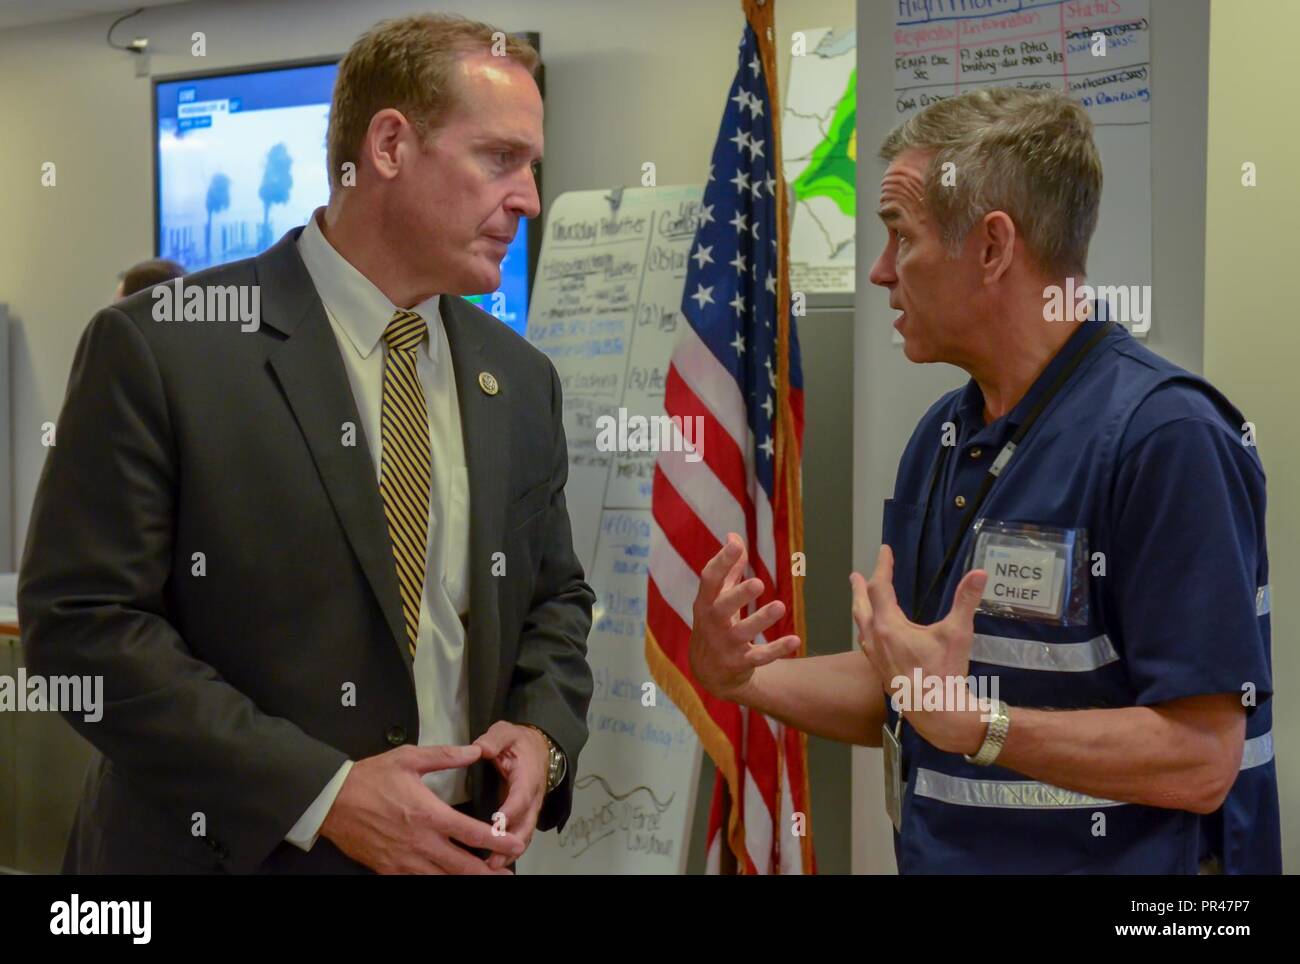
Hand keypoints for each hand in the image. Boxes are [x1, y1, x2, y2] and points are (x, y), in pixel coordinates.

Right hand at [320, 744, 523, 874]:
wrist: (331, 801)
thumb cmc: (370, 777)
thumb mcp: (409, 758)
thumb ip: (446, 756)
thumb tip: (475, 751)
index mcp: (429, 814)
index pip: (472, 833)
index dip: (498, 841)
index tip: (515, 844)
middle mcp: (420, 842)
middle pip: (462, 865)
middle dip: (488, 871)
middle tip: (508, 874)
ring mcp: (404, 860)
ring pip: (443, 878)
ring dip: (466, 880)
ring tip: (486, 880)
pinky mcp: (389, 870)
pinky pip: (419, 882)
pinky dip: (437, 883)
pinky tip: (449, 880)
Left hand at [474, 721, 549, 869]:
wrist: (538, 746)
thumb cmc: (517, 741)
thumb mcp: (504, 732)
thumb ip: (493, 740)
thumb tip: (479, 749)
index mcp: (527, 775)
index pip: (521, 796)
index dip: (511, 811)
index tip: (496, 824)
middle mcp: (533, 796)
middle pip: (527, 823)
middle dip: (511, 842)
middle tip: (493, 858)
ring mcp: (531, 808)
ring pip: (525, 834)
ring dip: (511, 851)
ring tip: (492, 866)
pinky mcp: (525, 815)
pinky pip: (521, 835)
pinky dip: (512, 851)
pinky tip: (496, 861)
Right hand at [688, 532, 800, 700]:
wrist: (708, 672)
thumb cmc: (715, 623)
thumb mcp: (717, 597)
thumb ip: (728, 568)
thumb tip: (733, 536)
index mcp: (705, 602)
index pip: (709, 579)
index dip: (721, 561)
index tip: (736, 544)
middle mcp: (712, 623)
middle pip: (722, 607)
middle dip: (739, 595)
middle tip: (759, 583)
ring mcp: (724, 645)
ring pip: (742, 633)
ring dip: (761, 620)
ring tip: (780, 606)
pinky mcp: (738, 663)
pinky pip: (759, 657)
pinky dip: (777, 650)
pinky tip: (795, 640)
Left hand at [854, 545, 988, 753]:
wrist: (937, 713)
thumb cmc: (945, 672)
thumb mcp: (958, 633)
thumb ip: (966, 600)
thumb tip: (979, 573)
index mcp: (890, 626)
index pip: (881, 587)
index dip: (883, 566)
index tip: (885, 550)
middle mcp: (876, 639)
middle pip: (862, 606)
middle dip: (860, 588)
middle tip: (855, 575)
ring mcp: (875, 656)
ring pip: (861, 625)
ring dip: (860, 608)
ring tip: (860, 600)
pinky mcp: (880, 670)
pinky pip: (866, 643)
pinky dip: (866, 630)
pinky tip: (871, 635)